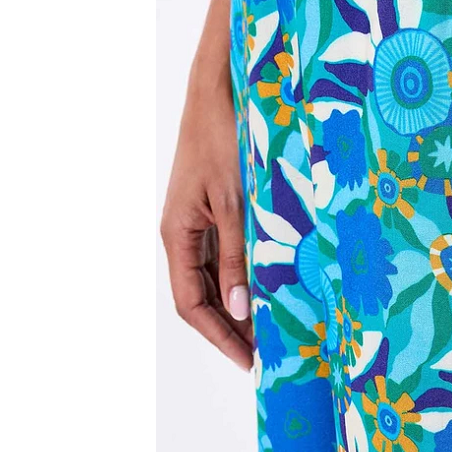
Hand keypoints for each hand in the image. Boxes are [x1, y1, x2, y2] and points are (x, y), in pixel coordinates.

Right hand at [161, 78, 253, 371]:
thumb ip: (238, 253)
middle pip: (203, 297)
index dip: (219, 337)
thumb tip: (241, 308)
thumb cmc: (223, 138)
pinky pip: (225, 255)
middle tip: (268, 355)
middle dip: (232, 329)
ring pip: (215, 278)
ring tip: (273, 330)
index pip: (192, 304)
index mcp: (177, 234)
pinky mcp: (214, 209)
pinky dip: (245, 276)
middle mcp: (182, 233)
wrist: (218, 90)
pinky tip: (270, 288)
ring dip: (240, 305)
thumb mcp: (235, 201)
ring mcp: (197, 222)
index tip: (249, 362)